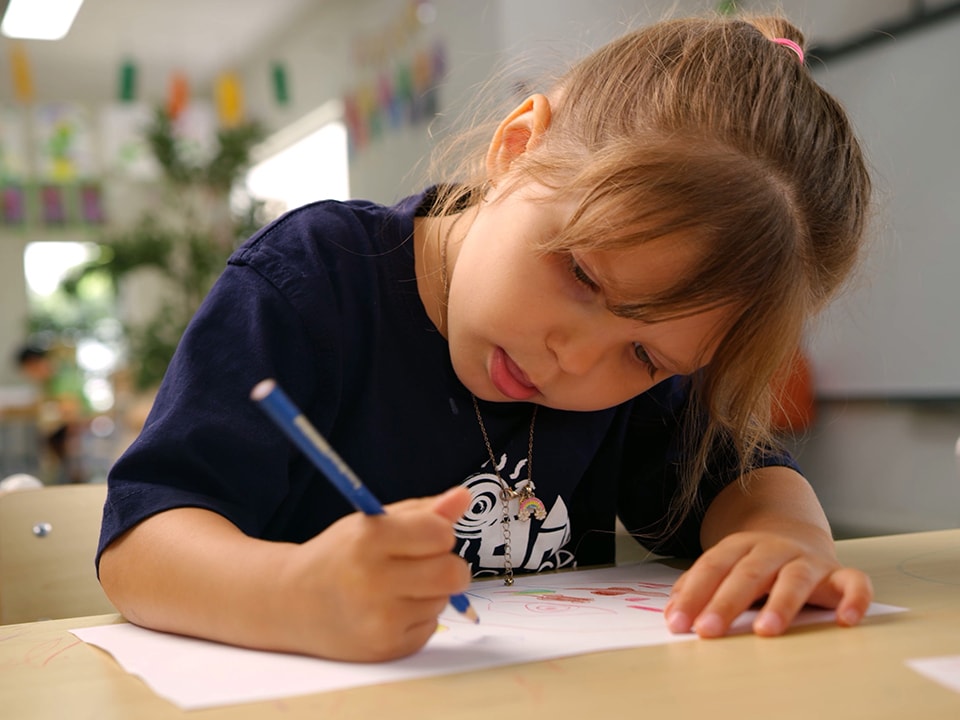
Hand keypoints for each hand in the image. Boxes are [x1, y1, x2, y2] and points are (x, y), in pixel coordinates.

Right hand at [276, 486, 472, 660]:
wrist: (292, 603)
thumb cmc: (339, 556)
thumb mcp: (373, 522)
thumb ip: (422, 511)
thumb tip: (464, 496)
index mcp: (368, 540)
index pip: (439, 533)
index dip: (438, 532)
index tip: (424, 535)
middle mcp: (372, 581)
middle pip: (453, 573)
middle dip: (448, 565)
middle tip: (424, 562)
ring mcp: (380, 620)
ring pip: (444, 600)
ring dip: (430, 591)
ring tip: (395, 587)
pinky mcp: (387, 648)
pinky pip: (432, 626)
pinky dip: (418, 616)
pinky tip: (389, 610)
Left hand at [663, 530, 873, 637]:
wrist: (796, 536)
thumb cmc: (754, 563)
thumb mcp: (724, 568)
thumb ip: (697, 587)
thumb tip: (673, 614)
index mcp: (740, 546)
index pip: (713, 567)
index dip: (694, 594)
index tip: (678, 623)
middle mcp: (773, 549)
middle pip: (748, 573)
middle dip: (726, 602)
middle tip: (708, 630)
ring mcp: (807, 560)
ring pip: (795, 578)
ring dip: (781, 603)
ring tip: (765, 631)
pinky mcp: (839, 575)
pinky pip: (854, 582)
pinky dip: (854, 599)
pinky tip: (845, 620)